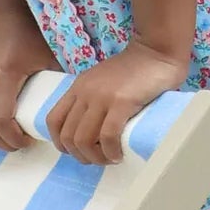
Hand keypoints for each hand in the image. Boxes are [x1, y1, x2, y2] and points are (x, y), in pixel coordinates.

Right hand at [0, 14, 62, 152]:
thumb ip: (56, 87)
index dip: (13, 138)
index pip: (0, 121)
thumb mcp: (49, 61)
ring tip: (4, 136)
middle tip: (19, 143)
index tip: (27, 141)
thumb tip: (67, 114)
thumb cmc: (31, 41)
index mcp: (3, 78)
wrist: (8, 22)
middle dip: (3, 142)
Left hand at [45, 41, 189, 166]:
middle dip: (81, 155)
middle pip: (68, 136)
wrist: (156, 50)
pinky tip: (120, 154)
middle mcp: (85, 92)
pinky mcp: (121, 102)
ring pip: (84, 140)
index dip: (61, 143)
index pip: (53, 121)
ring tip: (110, 159)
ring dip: (96, 157)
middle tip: (99, 158)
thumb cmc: (135, 69)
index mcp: (78, 87)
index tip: (79, 151)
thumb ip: (92, 99)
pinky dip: (111, 152)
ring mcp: (102, 97)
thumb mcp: (102, 81)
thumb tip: (92, 131)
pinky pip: (107, 136)